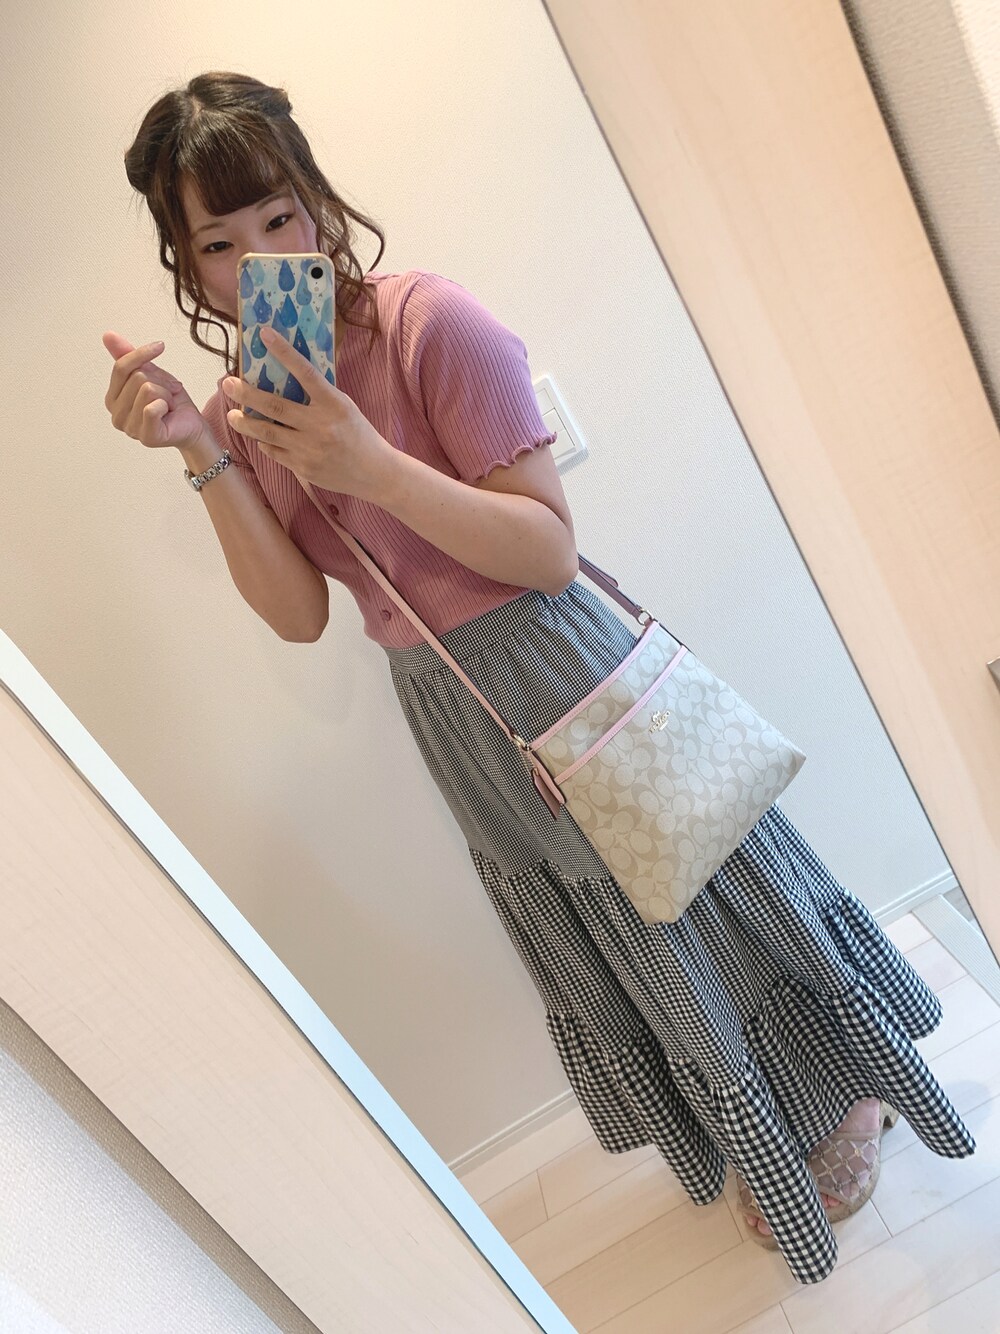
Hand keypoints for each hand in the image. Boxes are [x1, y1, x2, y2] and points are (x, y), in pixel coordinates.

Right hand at [102, 331, 210, 451]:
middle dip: (160, 381)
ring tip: (168, 404)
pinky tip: (168, 413)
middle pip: (137, 378)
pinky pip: (152, 408)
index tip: (160, 346)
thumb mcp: (149, 373)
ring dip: (166, 393)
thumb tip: (108, 335)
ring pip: (148, 390)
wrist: (191, 423)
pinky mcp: (147, 437)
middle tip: (168, 393)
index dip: (141, 354)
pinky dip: (165, 404)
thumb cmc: (170, 401)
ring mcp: (130, 429)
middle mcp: (116, 416)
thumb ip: (127, 356)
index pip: (121, 367)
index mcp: (112, 399)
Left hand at [222, 329, 394, 499]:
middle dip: (246, 394)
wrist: (374, 472)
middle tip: (228, 383)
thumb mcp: (345, 407)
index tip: (264, 335)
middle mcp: (320, 426)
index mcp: (334, 404)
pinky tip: (259, 436)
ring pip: (267, 433)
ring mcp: (309, 449)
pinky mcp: (303, 468)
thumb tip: (289, 375)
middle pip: (275, 406)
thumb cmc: (359, 434)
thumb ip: (319, 395)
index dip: (284, 352)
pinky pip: (274, 452)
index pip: (305, 373)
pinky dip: (264, 442)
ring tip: (232, 415)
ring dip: (245, 422)